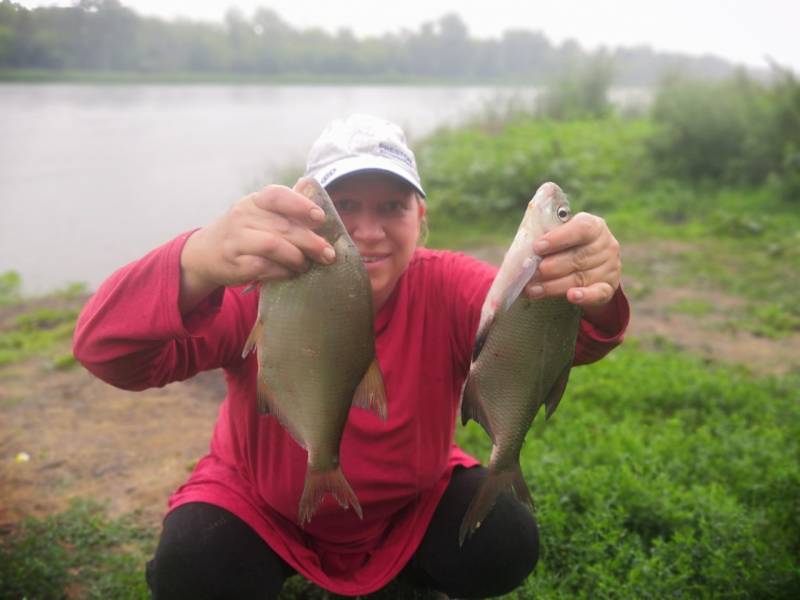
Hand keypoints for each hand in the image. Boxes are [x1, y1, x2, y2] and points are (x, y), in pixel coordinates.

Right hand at [179, 183, 334, 311]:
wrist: (205, 254)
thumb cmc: (243, 231)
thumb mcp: (259, 213)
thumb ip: (286, 204)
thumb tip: (312, 185)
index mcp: (254, 201)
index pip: (277, 196)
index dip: (301, 205)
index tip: (320, 218)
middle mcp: (242, 216)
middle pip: (283, 226)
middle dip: (310, 241)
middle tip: (328, 254)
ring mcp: (236, 240)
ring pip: (273, 246)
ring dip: (296, 257)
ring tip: (307, 264)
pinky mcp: (234, 263)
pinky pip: (264, 267)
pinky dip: (282, 272)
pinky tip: (291, 273)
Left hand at [524, 212, 620, 312]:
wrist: (593, 267)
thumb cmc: (569, 247)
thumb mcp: (562, 237)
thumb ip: (547, 239)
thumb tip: (520, 252)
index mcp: (594, 226)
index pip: (580, 229)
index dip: (558, 238)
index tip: (537, 247)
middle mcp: (606, 246)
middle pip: (577, 258)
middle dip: (550, 267)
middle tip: (530, 273)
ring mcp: (610, 268)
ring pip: (580, 278)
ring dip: (554, 285)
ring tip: (532, 290)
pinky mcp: (609, 288)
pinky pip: (598, 293)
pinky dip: (584, 296)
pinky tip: (570, 296)